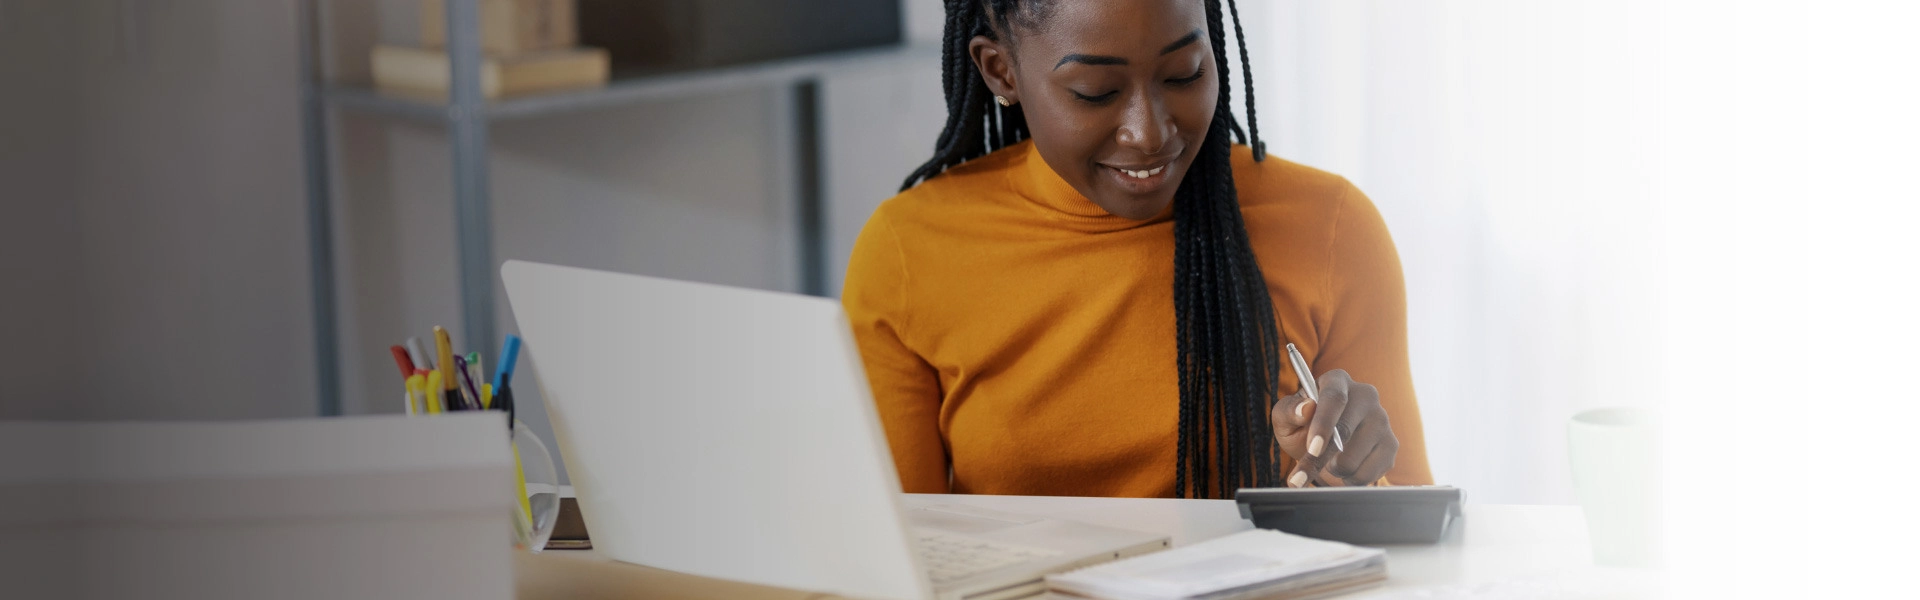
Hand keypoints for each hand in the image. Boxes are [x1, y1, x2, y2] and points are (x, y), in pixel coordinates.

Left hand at [1268, 369, 1398, 486]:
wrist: (1324, 446)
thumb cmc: (1301, 426)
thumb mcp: (1285, 418)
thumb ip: (1288, 411)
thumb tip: (1305, 408)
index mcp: (1337, 381)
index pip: (1335, 398)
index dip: (1323, 425)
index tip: (1312, 449)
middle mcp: (1365, 395)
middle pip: (1345, 431)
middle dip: (1319, 459)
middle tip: (1299, 477)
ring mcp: (1382, 420)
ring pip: (1354, 459)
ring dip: (1333, 470)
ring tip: (1327, 462)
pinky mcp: (1391, 445)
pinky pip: (1367, 474)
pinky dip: (1348, 480)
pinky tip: (1344, 470)